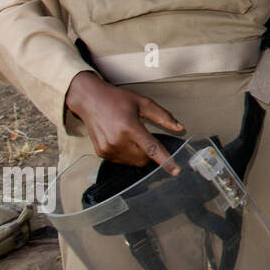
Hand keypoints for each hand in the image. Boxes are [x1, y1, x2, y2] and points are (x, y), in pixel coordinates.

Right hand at [64, 71, 181, 173]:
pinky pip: (122, 161)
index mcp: (129, 127)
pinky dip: (127, 153)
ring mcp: (108, 149)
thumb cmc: (116, 99)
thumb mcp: (143, 103)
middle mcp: (117, 141)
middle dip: (149, 152)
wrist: (90, 100)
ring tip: (130, 135)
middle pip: (143, 159)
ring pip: (133, 162)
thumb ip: (163, 117)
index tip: (175, 170)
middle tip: (143, 136)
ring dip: (138, 154)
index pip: (151, 149)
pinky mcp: (102, 153)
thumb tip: (179, 128)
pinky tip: (121, 139)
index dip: (165, 161)